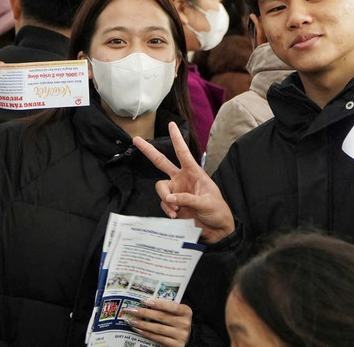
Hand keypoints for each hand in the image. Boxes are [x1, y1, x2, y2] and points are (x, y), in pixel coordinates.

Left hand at [123, 299, 191, 346]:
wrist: (185, 337)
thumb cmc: (177, 321)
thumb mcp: (176, 313)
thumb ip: (166, 308)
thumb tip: (146, 303)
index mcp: (186, 311)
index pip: (172, 306)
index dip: (158, 304)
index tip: (144, 301)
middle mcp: (185, 323)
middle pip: (161, 317)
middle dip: (144, 313)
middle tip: (132, 310)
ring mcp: (181, 335)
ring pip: (158, 328)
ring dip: (143, 324)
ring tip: (132, 321)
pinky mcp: (176, 345)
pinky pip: (158, 338)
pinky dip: (147, 334)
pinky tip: (139, 330)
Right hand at [133, 122, 234, 243]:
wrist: (216, 229)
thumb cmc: (217, 211)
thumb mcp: (206, 202)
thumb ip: (188, 199)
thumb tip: (170, 198)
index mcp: (194, 172)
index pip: (183, 153)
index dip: (177, 139)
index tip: (171, 124)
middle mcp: (182, 179)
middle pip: (161, 162)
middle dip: (149, 151)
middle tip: (136, 139)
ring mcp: (176, 191)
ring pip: (160, 187)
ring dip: (165, 198)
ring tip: (175, 210)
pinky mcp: (172, 204)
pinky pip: (163, 203)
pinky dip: (167, 209)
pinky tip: (175, 215)